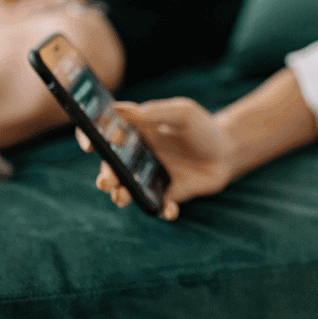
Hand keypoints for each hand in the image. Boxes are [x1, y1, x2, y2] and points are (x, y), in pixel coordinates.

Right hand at [76, 98, 236, 220]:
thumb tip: (118, 109)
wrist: (229, 152)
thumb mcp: (182, 114)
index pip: (103, 132)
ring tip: (121, 197)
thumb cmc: (203, 128)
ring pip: (127, 189)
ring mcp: (149, 177)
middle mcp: (137, 155)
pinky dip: (162, 209)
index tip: (88, 144)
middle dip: (106, 175)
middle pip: (111, 166)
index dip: (88, 136)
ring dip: (121, 195)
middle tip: (107, 181)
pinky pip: (158, 206)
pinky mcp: (167, 194)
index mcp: (135, 131)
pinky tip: (170, 209)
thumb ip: (153, 113)